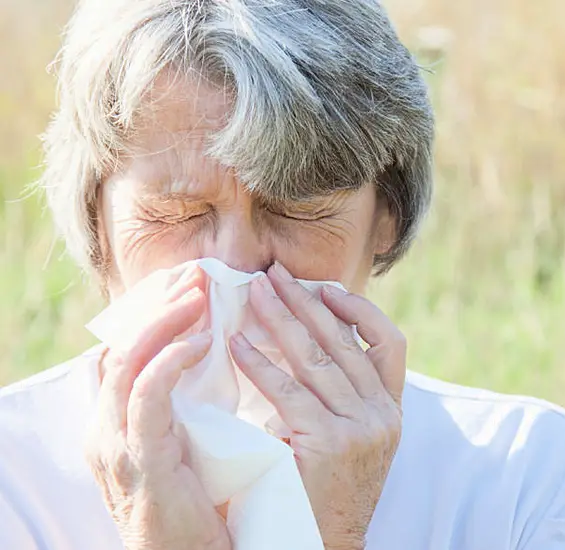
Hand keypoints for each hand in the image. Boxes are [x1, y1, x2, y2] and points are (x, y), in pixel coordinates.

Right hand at [86, 265, 230, 549]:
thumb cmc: (198, 509)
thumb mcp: (186, 449)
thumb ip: (186, 409)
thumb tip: (215, 363)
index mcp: (117, 424)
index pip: (124, 352)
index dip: (151, 314)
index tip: (187, 285)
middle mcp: (107, 429)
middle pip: (121, 347)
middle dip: (157, 306)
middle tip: (195, 275)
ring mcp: (117, 444)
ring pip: (126, 361)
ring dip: (163, 321)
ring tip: (197, 294)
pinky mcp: (140, 460)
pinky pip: (146, 396)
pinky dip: (170, 360)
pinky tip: (200, 340)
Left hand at [229, 262, 405, 549]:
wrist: (326, 547)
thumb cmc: (326, 498)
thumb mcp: (352, 445)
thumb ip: (341, 401)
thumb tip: (304, 346)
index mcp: (393, 412)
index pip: (390, 344)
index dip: (360, 311)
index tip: (325, 289)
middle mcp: (384, 415)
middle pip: (346, 342)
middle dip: (307, 303)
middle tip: (274, 274)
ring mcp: (361, 429)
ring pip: (319, 358)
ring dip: (282, 320)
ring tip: (254, 294)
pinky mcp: (329, 443)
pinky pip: (290, 392)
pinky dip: (262, 363)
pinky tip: (237, 344)